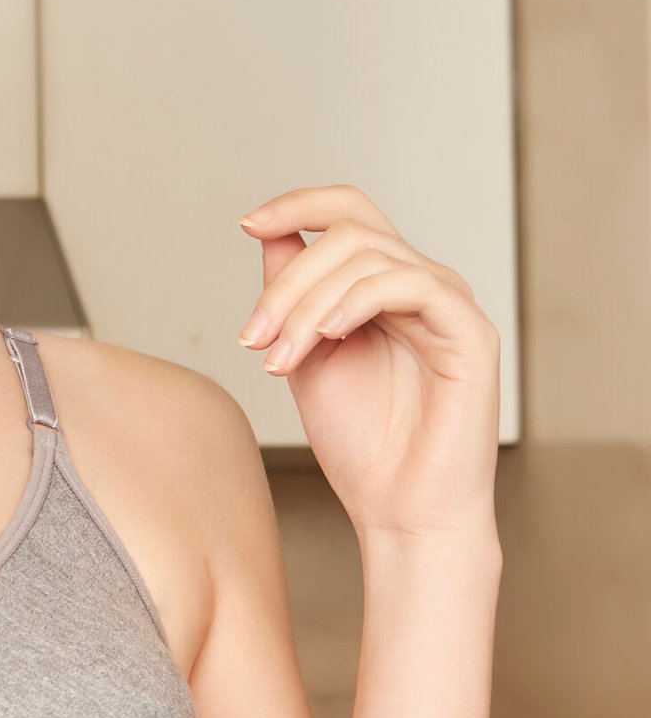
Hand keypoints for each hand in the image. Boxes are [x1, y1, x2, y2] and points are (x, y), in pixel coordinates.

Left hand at [236, 184, 500, 541]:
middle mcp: (420, 285)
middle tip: (254, 339)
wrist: (401, 513)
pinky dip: (358, 301)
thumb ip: (292, 296)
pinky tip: (328, 337)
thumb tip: (269, 233)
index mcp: (383, 288)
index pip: (349, 212)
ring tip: (280, 362)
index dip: (299, 204)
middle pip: (349, 232)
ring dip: (308, 304)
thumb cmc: (362, 446)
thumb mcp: (306, 358)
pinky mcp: (470, 332)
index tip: (248, 224)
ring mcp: (448, 305)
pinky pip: (412, 283)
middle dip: (288, 281)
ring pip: (370, 256)